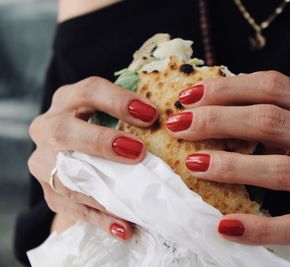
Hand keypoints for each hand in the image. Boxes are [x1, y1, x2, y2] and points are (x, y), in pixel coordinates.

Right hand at [28, 77, 157, 240]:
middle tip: (137, 152)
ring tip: (135, 205)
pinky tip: (124, 228)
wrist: (68, 148)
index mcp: (68, 100)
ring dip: (102, 191)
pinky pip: (71, 208)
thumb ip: (133, 114)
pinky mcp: (49, 191)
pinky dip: (100, 219)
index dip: (119, 100)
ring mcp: (43, 162)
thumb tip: (177, 123)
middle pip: (64, 131)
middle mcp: (48, 127)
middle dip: (101, 142)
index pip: (89, 91)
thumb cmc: (101, 125)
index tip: (152, 114)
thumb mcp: (110, 111)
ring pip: (65, 177)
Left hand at [167, 71, 289, 265]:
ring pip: (278, 169)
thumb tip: (217, 106)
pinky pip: (289, 225)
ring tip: (193, 164)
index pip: (273, 87)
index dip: (229, 88)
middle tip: (180, 125)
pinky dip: (255, 226)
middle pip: (270, 121)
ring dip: (230, 167)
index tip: (191, 95)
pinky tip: (225, 225)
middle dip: (218, 120)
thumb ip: (281, 114)